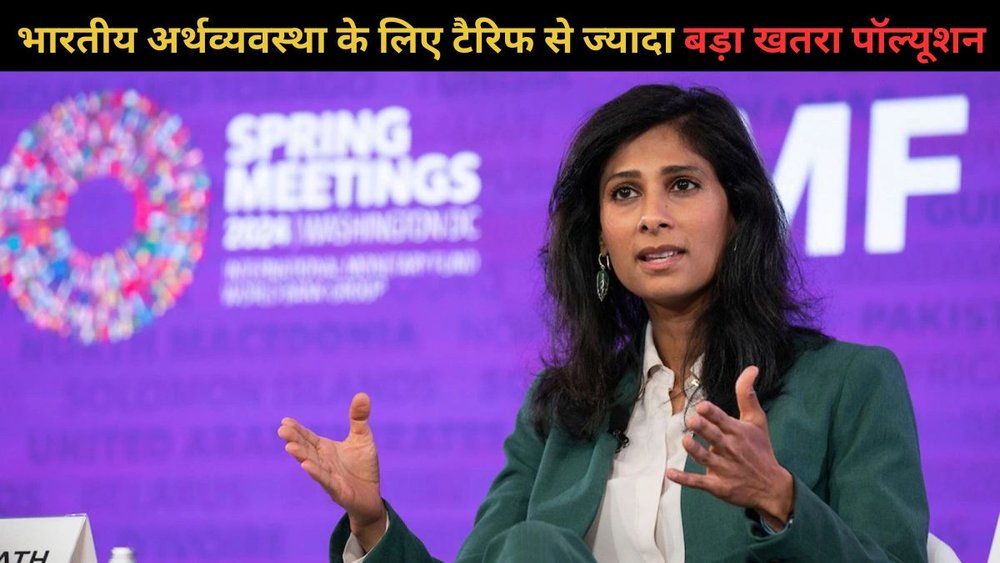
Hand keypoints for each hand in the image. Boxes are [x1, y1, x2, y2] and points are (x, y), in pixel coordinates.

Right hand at [278, 392, 386, 550]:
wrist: (371, 495)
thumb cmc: (363, 466)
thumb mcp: (362, 438)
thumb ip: (359, 418)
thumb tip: (362, 394)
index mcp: (324, 449)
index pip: (308, 437)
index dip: (297, 430)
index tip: (285, 421)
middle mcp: (322, 462)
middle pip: (306, 449)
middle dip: (294, 440)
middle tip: (281, 430)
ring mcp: (327, 477)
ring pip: (312, 464)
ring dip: (301, 456)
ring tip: (290, 446)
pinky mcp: (337, 490)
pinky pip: (325, 480)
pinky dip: (316, 473)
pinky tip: (306, 465)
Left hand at [666, 366, 793, 530]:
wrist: (771, 487)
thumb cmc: (760, 449)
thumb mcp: (757, 421)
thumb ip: (747, 395)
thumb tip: (752, 368)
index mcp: (737, 432)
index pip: (723, 420)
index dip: (713, 413)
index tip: (702, 406)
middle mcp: (730, 449)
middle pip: (714, 438)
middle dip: (704, 429)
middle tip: (692, 421)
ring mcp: (723, 469)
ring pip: (706, 459)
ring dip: (696, 451)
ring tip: (686, 441)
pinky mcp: (717, 486)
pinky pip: (698, 482)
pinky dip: (684, 479)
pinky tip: (670, 473)